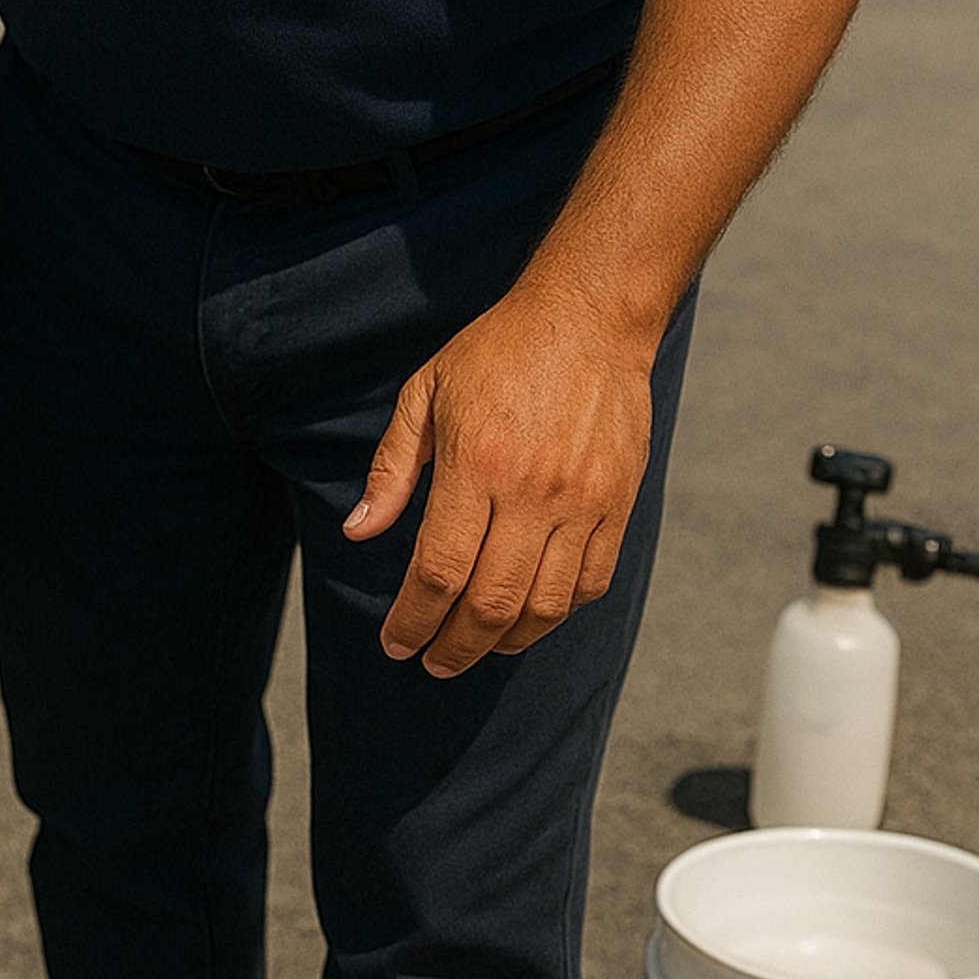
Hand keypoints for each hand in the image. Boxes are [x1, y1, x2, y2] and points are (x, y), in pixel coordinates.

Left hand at [342, 281, 657, 676]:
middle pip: (490, 603)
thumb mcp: (425, 392)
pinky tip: (529, 617)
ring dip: (505, 643)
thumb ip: (392, 467)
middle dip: (454, 646)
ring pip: (544, 606)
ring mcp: (583, 501)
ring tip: (476, 647)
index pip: (439, 570)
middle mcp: (532, 490)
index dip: (412, 619)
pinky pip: (590, 583)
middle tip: (432, 660)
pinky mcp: (619, 504)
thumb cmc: (496, 351)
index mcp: (476, 462)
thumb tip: (359, 532)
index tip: (395, 643)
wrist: (588, 319)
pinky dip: (557, 613)